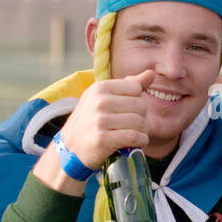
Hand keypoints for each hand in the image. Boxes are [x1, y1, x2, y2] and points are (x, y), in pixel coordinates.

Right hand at [32, 69, 154, 193]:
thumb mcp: (104, 98)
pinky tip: (135, 143)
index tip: (129, 110)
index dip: (137, 100)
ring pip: (139, 122)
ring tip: (133, 135)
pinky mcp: (103, 139)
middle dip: (142, 117)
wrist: (70, 148)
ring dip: (142, 131)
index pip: (136, 88)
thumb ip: (128, 85)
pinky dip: (141, 141)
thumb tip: (151, 73)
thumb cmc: (91, 121)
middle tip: (133, 126)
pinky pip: (134, 137)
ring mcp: (100, 120)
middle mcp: (99, 102)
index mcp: (100, 88)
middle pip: (140, 105)